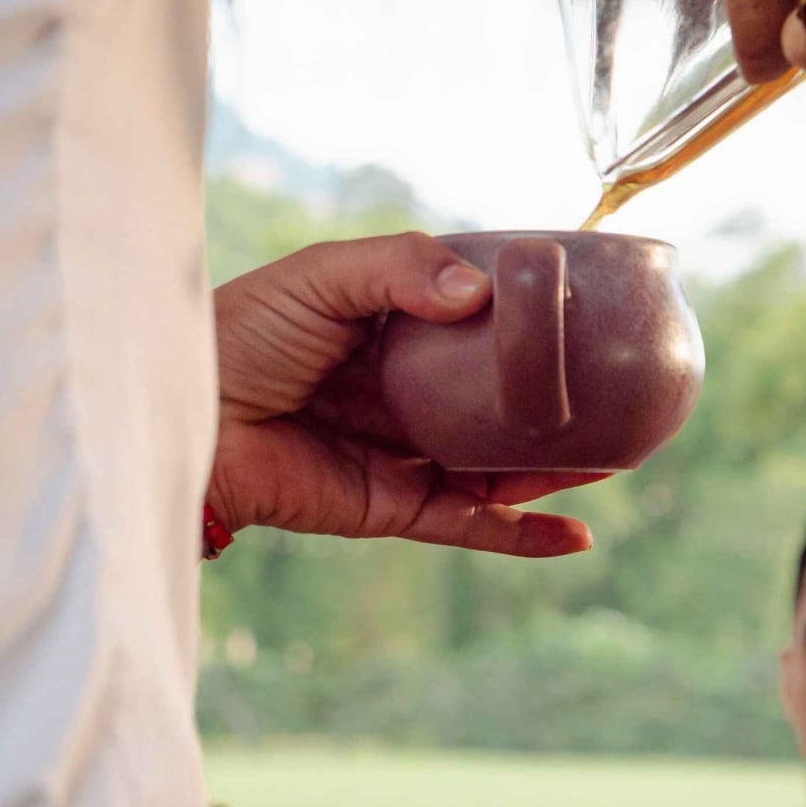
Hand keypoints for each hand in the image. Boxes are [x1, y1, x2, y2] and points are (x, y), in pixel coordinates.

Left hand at [206, 233, 605, 557]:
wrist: (185, 418)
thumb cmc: (239, 335)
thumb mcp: (322, 277)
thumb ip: (401, 269)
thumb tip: (483, 294)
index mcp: (398, 333)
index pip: (481, 326)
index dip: (531, 323)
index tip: (586, 312)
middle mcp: (411, 394)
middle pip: (502, 401)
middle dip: (558, 401)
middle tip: (621, 390)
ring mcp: (408, 453)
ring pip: (502, 465)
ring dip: (558, 467)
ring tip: (617, 453)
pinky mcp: (396, 507)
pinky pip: (472, 524)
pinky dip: (525, 536)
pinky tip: (578, 537)